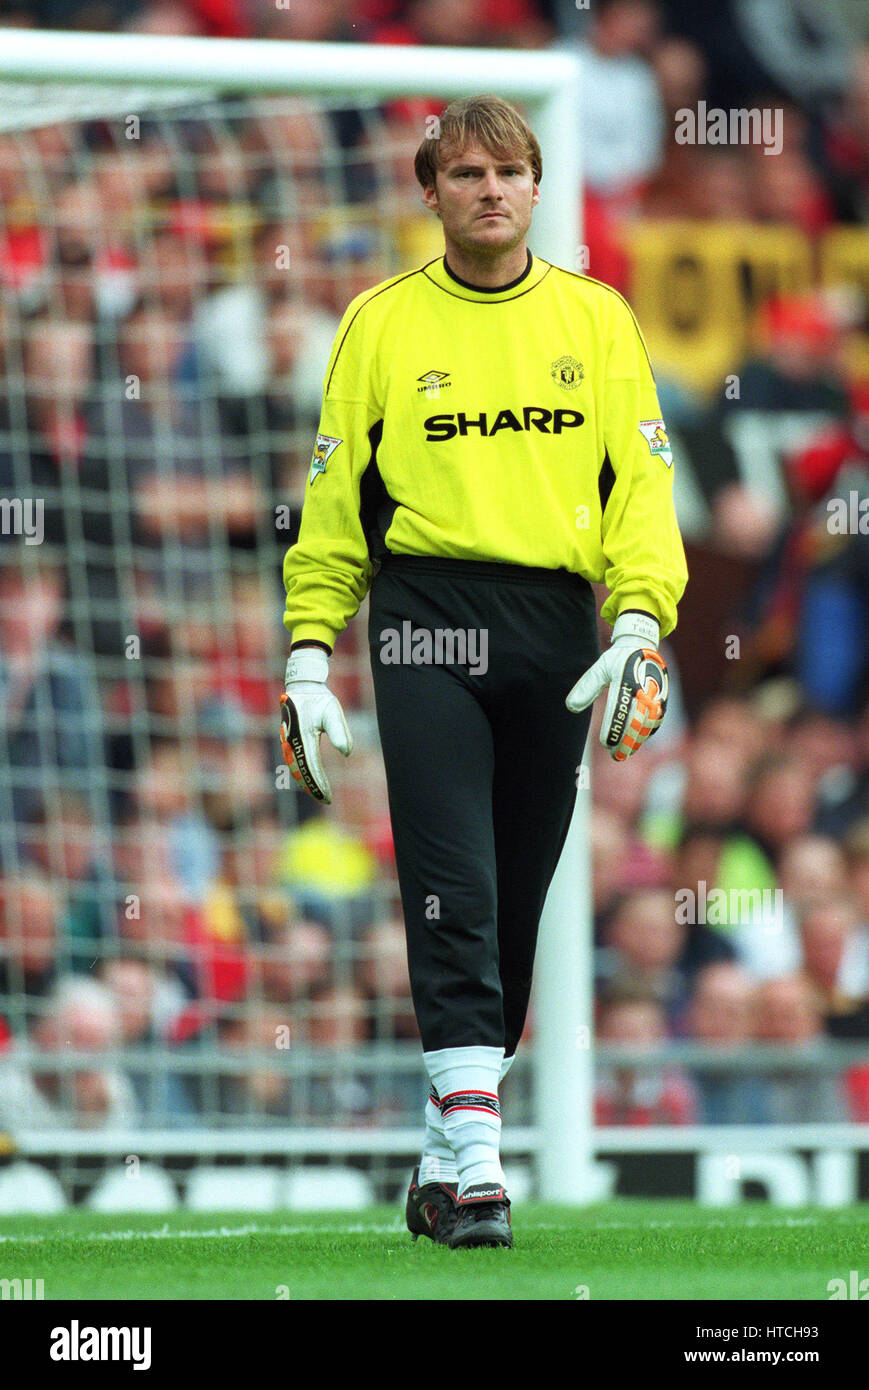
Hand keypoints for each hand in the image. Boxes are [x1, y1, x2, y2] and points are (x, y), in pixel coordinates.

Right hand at [280, 648, 352, 802]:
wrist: (302, 686)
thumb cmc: (319, 698)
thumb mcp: (333, 712)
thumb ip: (339, 732)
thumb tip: (346, 753)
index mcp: (303, 737)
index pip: (312, 768)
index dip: (319, 784)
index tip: (328, 798)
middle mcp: (292, 742)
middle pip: (301, 772)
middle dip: (313, 787)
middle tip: (325, 800)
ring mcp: (288, 741)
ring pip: (295, 768)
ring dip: (305, 781)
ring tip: (318, 793)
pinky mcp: (288, 739)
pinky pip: (293, 761)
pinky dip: (300, 772)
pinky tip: (308, 778)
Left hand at [565, 611, 667, 760]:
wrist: (643, 645)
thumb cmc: (618, 658)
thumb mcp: (599, 668)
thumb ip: (586, 687)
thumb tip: (571, 707)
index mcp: (627, 682)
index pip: (619, 712)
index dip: (612, 730)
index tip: (605, 743)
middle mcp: (644, 691)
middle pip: (635, 723)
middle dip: (625, 742)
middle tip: (615, 756)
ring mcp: (656, 696)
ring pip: (647, 725)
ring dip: (637, 742)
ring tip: (625, 754)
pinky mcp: (662, 699)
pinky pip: (656, 721)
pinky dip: (647, 734)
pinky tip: (637, 743)